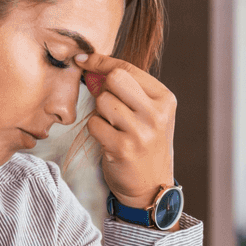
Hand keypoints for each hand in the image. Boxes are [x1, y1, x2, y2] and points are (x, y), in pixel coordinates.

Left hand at [76, 53, 175, 209]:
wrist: (152, 187)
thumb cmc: (145, 143)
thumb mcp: (145, 113)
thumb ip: (123, 89)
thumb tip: (88, 66)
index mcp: (164, 98)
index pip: (126, 68)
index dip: (100, 61)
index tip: (81, 58)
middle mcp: (156, 113)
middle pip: (114, 79)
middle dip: (103, 88)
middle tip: (107, 104)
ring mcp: (141, 132)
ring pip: (102, 102)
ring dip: (99, 112)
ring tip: (112, 126)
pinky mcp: (123, 149)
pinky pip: (94, 125)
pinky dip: (95, 130)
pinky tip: (107, 139)